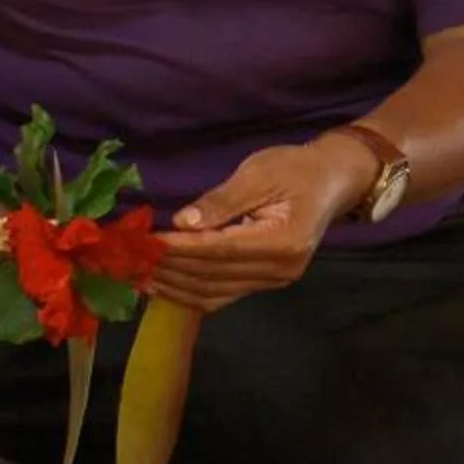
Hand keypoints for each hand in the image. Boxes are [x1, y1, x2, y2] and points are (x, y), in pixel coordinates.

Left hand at [149, 139, 374, 313]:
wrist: (333, 181)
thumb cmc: (296, 169)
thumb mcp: (259, 174)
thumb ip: (221, 201)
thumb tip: (182, 223)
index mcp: (283, 241)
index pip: (219, 251)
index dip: (179, 249)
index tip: (143, 242)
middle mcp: (280, 270)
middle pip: (212, 276)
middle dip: (169, 268)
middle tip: (130, 258)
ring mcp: (273, 281)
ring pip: (213, 293)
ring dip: (173, 285)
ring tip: (137, 274)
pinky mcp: (264, 282)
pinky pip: (221, 294)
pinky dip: (189, 291)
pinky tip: (163, 283)